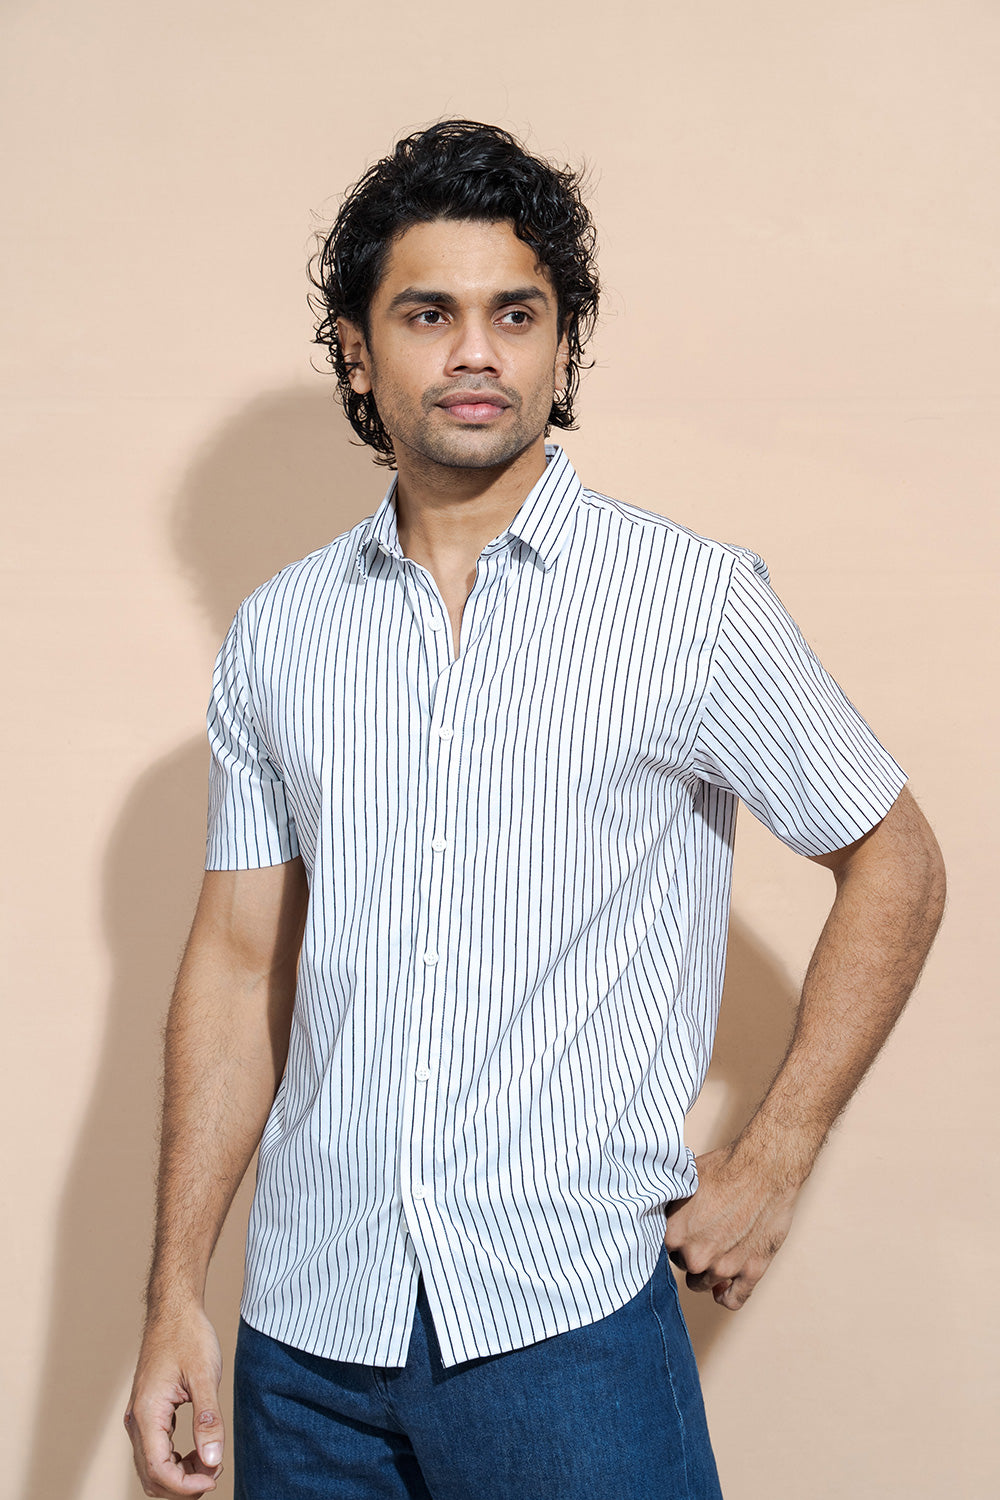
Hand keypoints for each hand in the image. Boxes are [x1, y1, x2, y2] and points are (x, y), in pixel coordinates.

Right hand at [124, 1306, 224, 1496]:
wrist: (174, 1310)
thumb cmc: (189, 1336)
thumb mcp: (204, 1375)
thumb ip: (208, 1419)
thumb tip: (212, 1460)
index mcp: (147, 1413)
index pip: (158, 1470)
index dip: (185, 1485)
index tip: (214, 1477)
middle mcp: (136, 1420)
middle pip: (151, 1476)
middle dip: (183, 1486)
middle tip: (216, 1471)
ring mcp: (139, 1417)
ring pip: (151, 1467)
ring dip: (179, 1476)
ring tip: (211, 1462)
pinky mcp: (147, 1413)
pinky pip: (155, 1451)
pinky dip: (175, 1462)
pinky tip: (200, 1451)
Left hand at [663, 1143, 800, 1310]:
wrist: (766, 1167)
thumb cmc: (726, 1168)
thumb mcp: (684, 1181)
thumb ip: (669, 1207)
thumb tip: (655, 1212)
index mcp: (674, 1234)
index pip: (663, 1249)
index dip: (676, 1238)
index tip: (684, 1231)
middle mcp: (696, 1256)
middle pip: (685, 1266)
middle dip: (692, 1253)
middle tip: (705, 1233)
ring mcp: (725, 1268)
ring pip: (705, 1284)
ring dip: (709, 1271)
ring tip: (717, 1249)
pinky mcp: (751, 1272)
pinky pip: (733, 1300)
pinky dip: (726, 1296)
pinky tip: (723, 1288)